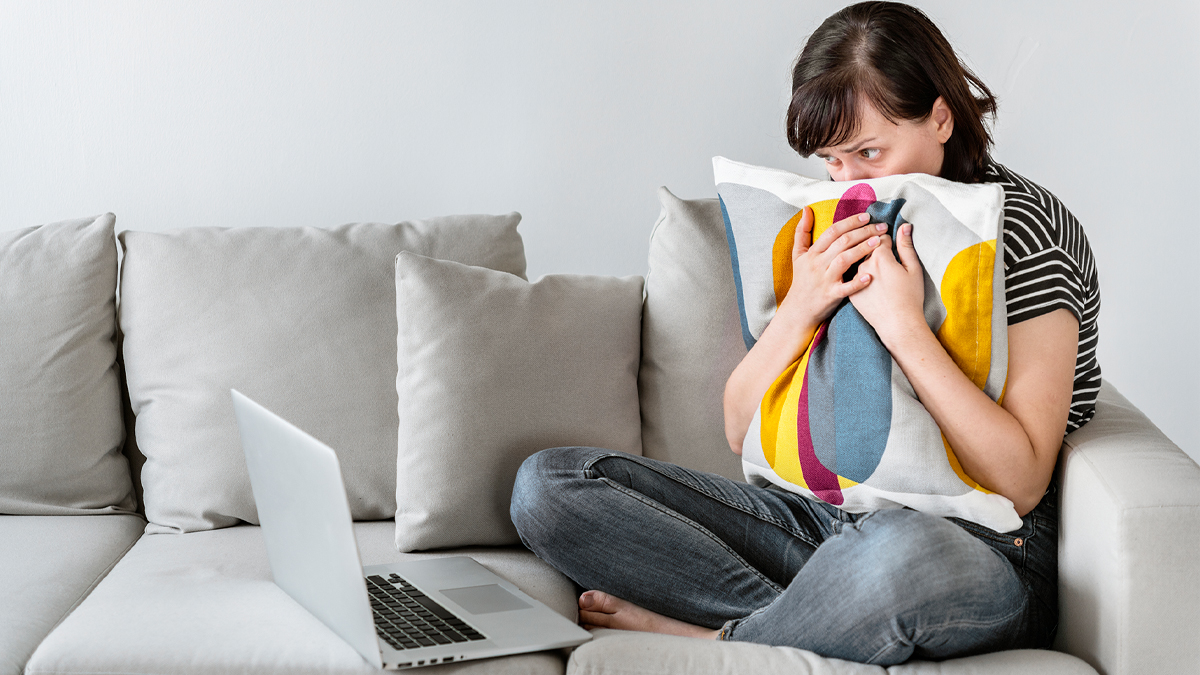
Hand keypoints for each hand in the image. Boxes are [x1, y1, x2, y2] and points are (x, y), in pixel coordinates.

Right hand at [778, 207, 888, 327]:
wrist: (798, 310)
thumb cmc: (801, 280)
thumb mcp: (798, 255)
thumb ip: (802, 231)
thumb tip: (806, 209)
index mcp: (812, 253)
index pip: (832, 231)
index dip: (850, 222)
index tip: (866, 216)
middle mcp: (818, 264)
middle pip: (842, 242)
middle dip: (863, 232)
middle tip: (881, 227)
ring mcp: (825, 279)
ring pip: (844, 260)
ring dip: (862, 249)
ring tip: (878, 242)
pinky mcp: (831, 295)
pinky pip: (845, 288)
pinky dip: (857, 282)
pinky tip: (870, 276)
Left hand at [848, 222, 925, 346]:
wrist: (897, 325)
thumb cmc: (910, 298)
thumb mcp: (913, 269)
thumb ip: (906, 246)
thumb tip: (904, 226)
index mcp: (880, 258)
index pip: (878, 238)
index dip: (885, 237)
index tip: (889, 240)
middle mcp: (863, 266)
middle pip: (863, 247)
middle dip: (870, 243)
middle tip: (879, 246)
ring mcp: (854, 280)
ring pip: (856, 262)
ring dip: (863, 258)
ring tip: (875, 265)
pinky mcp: (849, 293)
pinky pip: (851, 278)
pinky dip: (857, 275)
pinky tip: (868, 279)